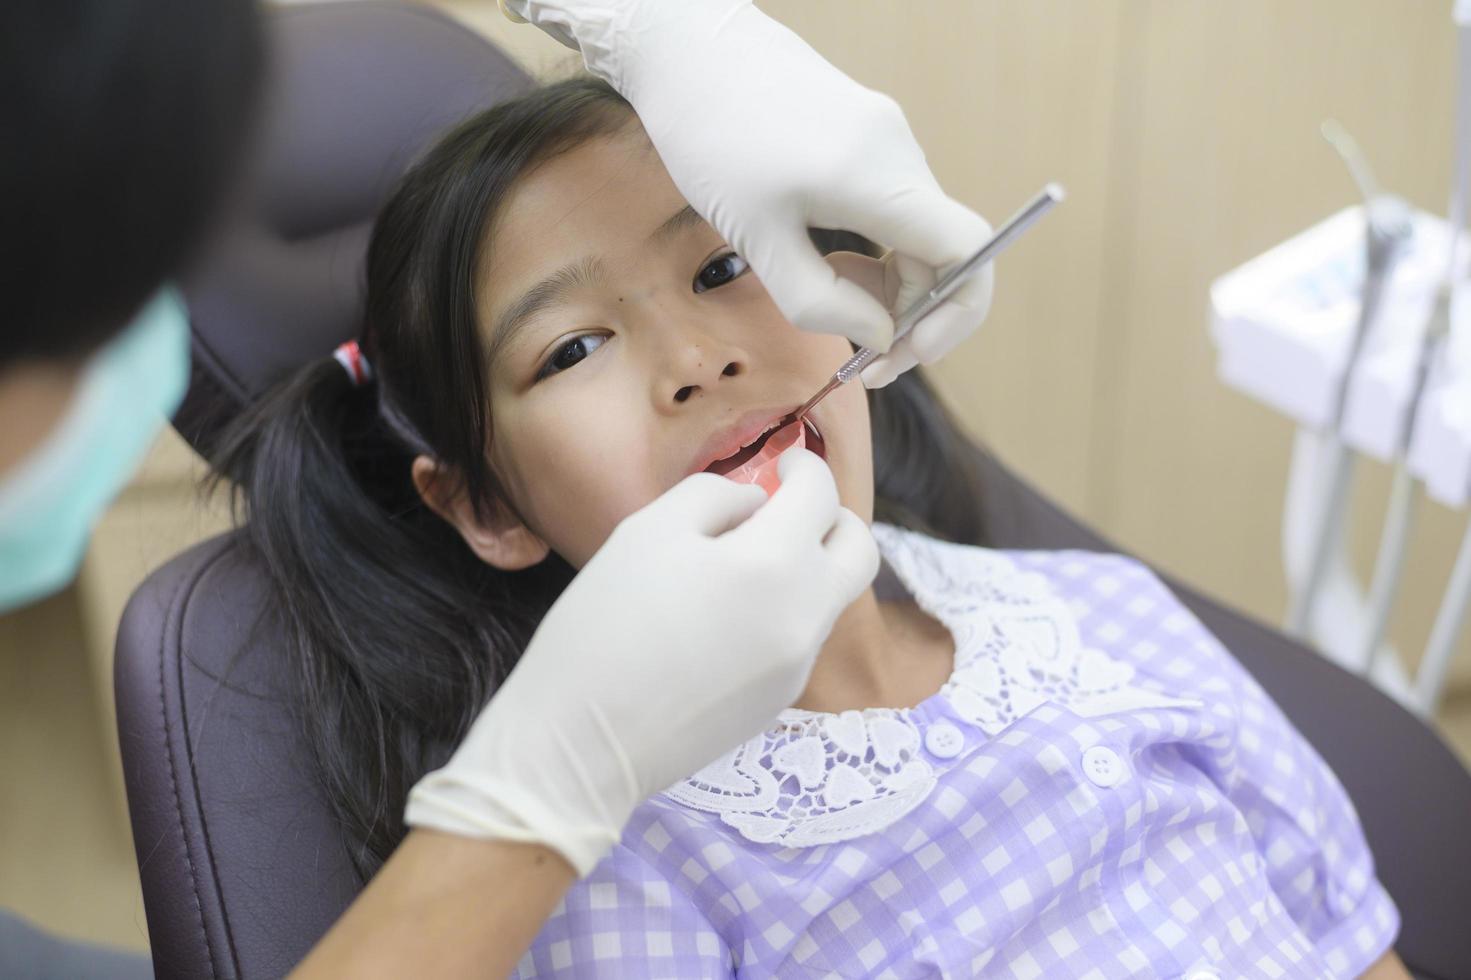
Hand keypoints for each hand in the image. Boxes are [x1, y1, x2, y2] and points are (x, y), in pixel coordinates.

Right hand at [405, 448, 877, 873]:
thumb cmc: (603, 625)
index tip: (783, 461)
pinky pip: (799, 637)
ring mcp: (797, 666)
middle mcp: (804, 616)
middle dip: (833, 516)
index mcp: (774, 565)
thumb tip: (755, 507)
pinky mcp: (779, 702)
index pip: (820, 495)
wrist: (580, 743)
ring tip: (740, 563)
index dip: (804, 466)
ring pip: (831, 596)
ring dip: (806, 565)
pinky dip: (781, 610)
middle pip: (859, 550)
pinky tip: (721, 619)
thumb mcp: (648, 531)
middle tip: (788, 507)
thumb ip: (715, 498)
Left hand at [501, 0, 993, 387]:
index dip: (953, 316)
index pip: (968, 253)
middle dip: (913, 316)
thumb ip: (821, 300)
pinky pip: (896, 209)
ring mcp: (888, 140)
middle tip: (866, 359)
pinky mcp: (869, 135)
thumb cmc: (712, 139)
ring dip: (891, 287)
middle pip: (946, 253)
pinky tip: (830, 261)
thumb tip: (879, 336)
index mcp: (879, 178)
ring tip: (835, 306)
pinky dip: (877, 252)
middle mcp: (900, 154)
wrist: (689, 51)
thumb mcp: (758, 239)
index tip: (904, 351)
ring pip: (919, 234)